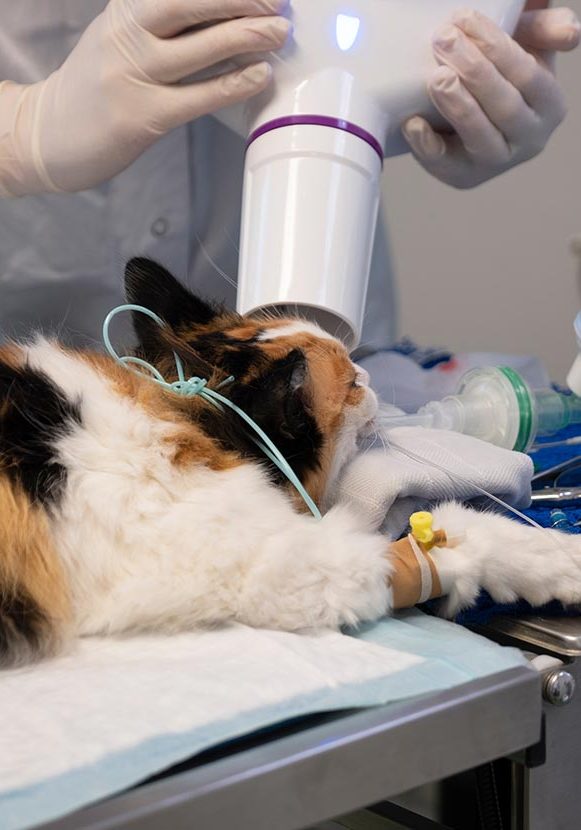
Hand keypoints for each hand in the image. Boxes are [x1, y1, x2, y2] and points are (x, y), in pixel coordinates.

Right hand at [0, 0, 289, 195]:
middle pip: (189, 3)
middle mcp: (125, 35)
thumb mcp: (117, 40)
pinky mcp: (141, 117)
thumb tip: (220, 20)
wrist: (46, 135)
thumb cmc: (93, 91)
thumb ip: (159, 26)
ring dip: (245, 36)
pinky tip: (258, 75)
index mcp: (122, 12)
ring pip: (198, 47)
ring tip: (278, 33)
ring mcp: (131, 76)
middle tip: (276, 3)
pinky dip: (232, 84)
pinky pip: (197, 97)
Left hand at [402, 5, 579, 187]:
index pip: (528, 75)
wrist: (463, 109)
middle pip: (504, 106)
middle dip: (474, 70)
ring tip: (436, 78)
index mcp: (549, 103)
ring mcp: (497, 161)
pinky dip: (427, 145)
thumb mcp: (524, 43)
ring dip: (457, 106)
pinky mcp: (464, 177)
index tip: (465, 19)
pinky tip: (412, 123)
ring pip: (480, 136)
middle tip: (444, 40)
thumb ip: (543, 27)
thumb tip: (570, 32)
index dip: (497, 47)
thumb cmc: (498, 71)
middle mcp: (530, 138)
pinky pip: (445, 165)